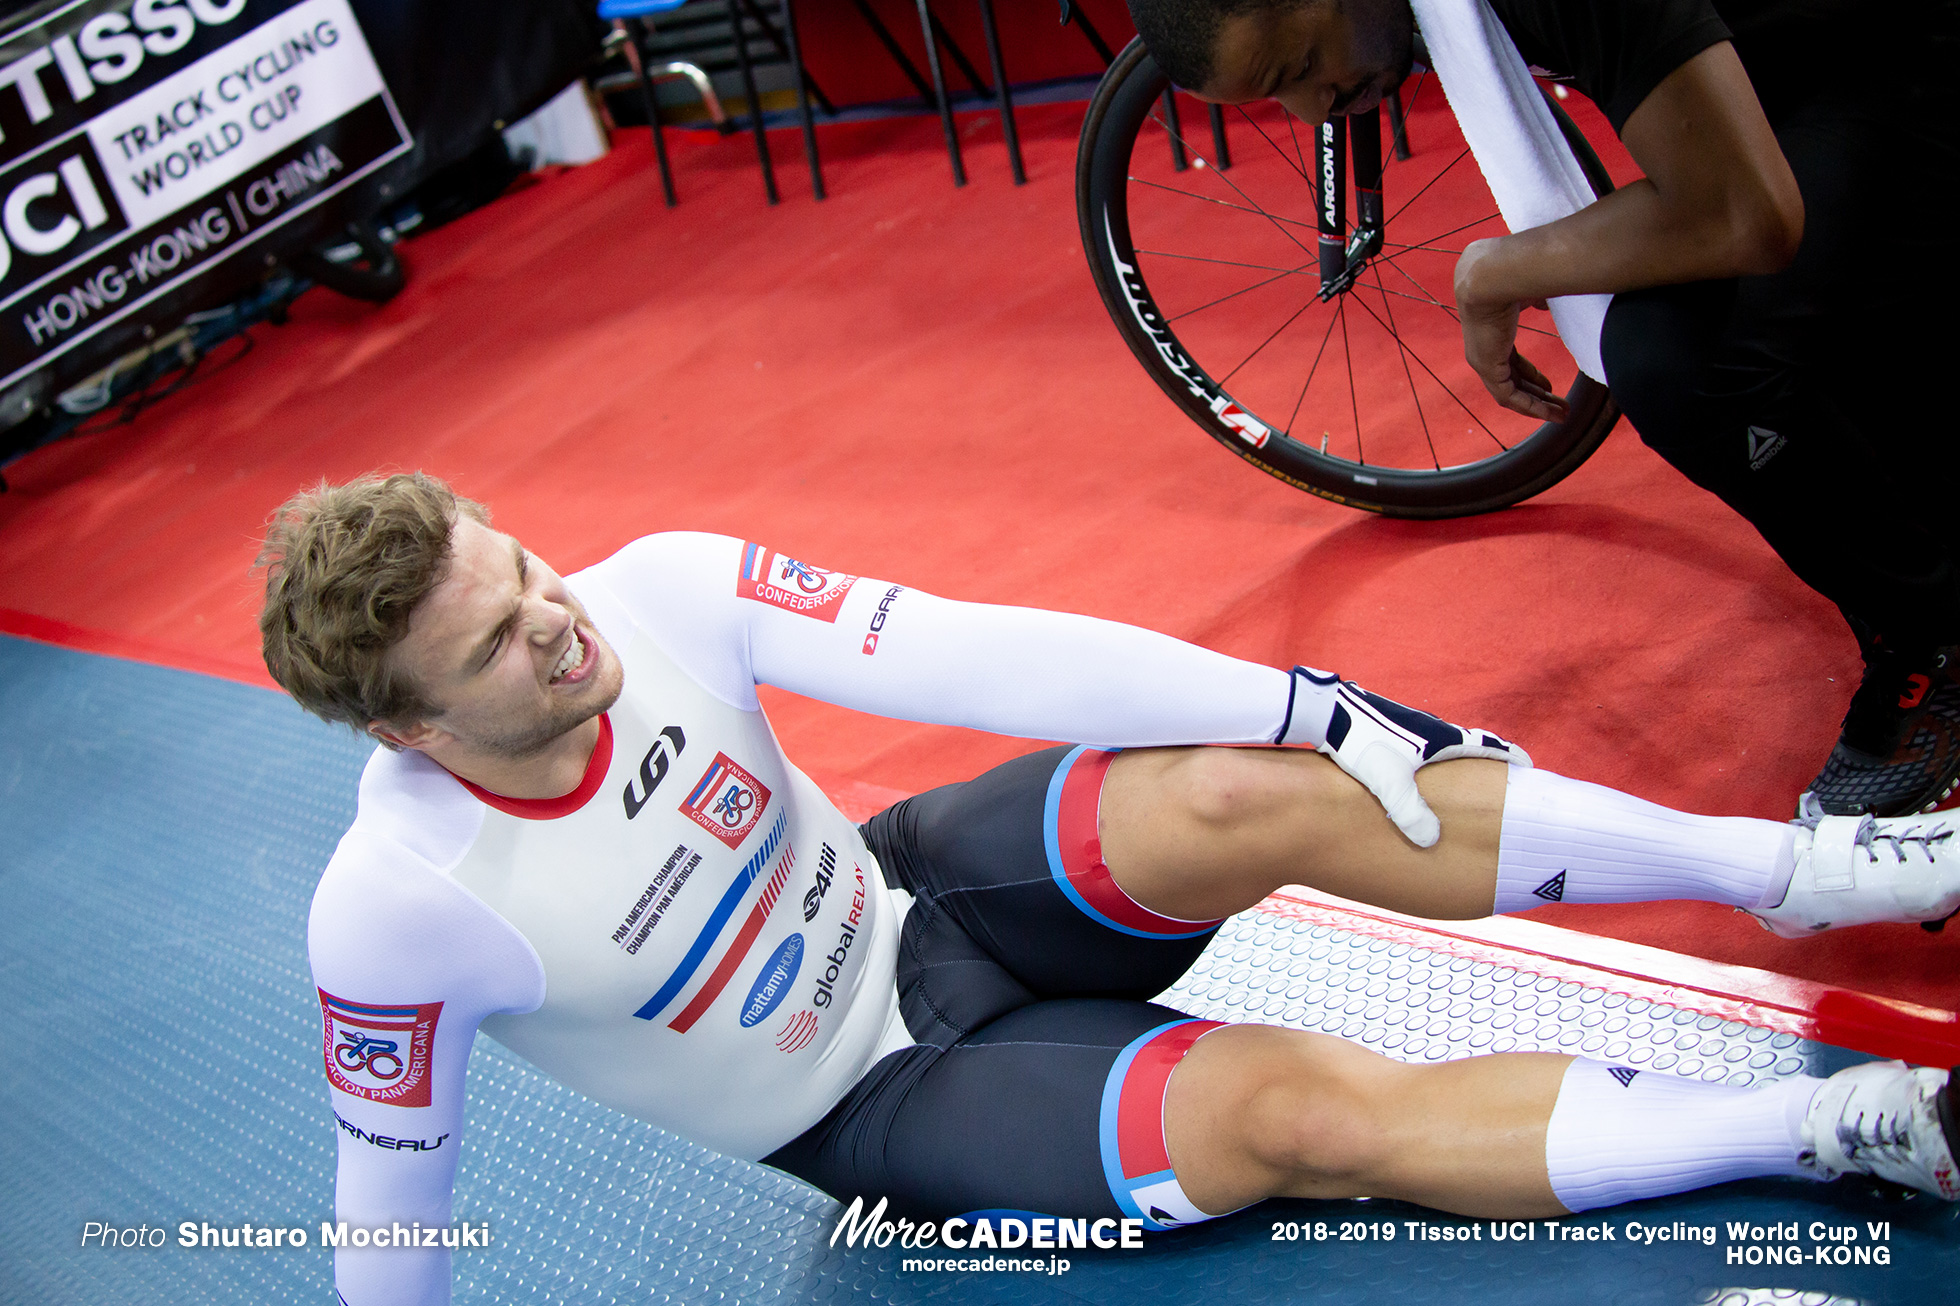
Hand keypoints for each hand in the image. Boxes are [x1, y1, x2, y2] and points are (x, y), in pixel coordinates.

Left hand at [1314, 675, 1531, 847]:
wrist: (1325, 713)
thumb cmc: (1358, 745)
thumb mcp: (1388, 783)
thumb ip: (1410, 813)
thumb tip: (1431, 842)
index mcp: (1441, 738)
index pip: (1488, 745)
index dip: (1510, 757)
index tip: (1528, 767)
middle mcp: (1431, 726)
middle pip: (1470, 742)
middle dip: (1489, 758)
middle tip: (1503, 775)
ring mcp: (1410, 723)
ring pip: (1446, 740)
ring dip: (1461, 755)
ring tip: (1467, 773)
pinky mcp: (1390, 723)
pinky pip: (1424, 740)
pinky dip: (1436, 753)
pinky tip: (1422, 766)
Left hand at [1455, 238, 1569, 423]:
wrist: (1494, 272)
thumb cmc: (1513, 274)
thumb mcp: (1531, 291)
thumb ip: (1538, 299)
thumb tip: (1545, 300)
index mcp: (1492, 330)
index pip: (1510, 361)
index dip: (1530, 374)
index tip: (1548, 385)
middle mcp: (1484, 347)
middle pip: (1511, 379)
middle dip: (1537, 394)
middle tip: (1559, 405)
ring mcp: (1483, 358)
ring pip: (1510, 392)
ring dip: (1536, 405)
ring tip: (1561, 415)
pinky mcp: (1486, 366)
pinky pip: (1508, 396)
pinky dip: (1529, 406)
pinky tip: (1549, 413)